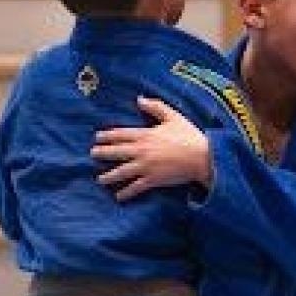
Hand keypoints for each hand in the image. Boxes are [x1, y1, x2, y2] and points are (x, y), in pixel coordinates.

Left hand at [91, 97, 212, 200]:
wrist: (203, 157)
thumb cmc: (189, 136)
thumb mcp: (173, 117)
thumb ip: (156, 107)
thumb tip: (139, 99)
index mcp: (146, 135)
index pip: (120, 135)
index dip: (107, 136)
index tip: (97, 137)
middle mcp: (142, 151)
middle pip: (116, 152)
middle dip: (102, 153)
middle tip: (92, 155)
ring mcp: (146, 167)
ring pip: (122, 172)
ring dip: (109, 176)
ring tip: (100, 179)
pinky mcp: (153, 180)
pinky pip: (135, 187)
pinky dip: (126, 192)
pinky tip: (118, 196)